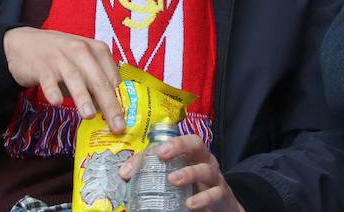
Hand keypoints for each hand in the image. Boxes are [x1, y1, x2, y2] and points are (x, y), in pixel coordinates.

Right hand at [2, 27, 124, 133]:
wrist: (24, 44)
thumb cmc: (61, 58)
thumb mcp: (83, 66)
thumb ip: (96, 85)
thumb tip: (111, 111)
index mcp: (97, 51)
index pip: (113, 77)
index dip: (121, 99)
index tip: (127, 119)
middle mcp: (82, 51)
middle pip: (98, 80)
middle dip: (110, 104)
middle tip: (117, 126)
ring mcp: (61, 58)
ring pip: (75, 78)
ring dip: (83, 97)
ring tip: (89, 116)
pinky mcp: (41, 65)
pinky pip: (48, 80)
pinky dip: (53, 90)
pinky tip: (56, 102)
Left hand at [119, 134, 245, 210]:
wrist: (220, 206)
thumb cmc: (194, 187)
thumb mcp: (176, 176)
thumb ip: (151, 171)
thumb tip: (123, 173)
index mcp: (194, 155)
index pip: (186, 139)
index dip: (174, 141)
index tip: (158, 150)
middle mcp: (206, 162)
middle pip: (198, 145)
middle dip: (180, 146)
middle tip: (163, 155)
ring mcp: (214, 178)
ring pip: (206, 169)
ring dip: (189, 173)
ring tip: (173, 179)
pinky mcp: (220, 196)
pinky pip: (214, 194)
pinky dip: (203, 198)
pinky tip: (191, 204)